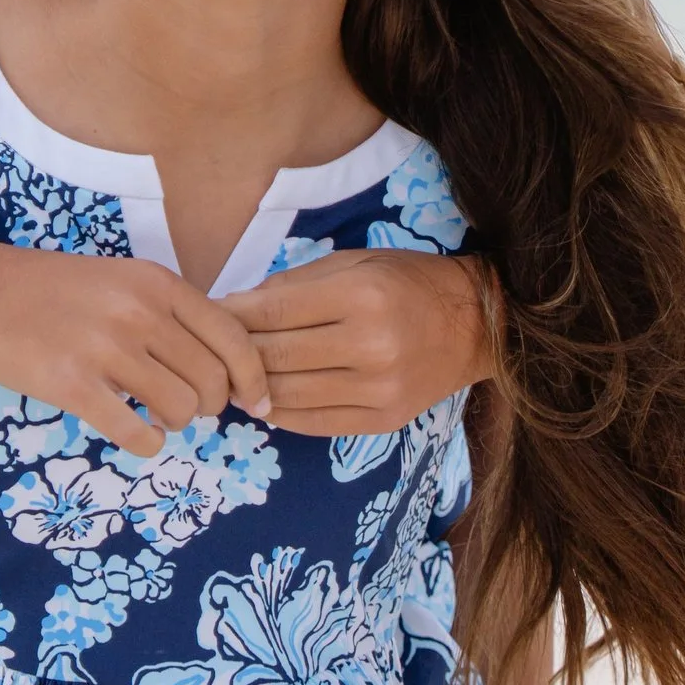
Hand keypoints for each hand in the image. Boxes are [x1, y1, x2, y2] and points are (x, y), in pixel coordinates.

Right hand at [0, 249, 272, 456]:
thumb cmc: (52, 290)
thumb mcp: (120, 280)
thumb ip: (169, 313)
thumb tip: (222, 366)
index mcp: (156, 283)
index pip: (233, 338)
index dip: (254, 379)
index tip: (257, 404)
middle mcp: (139, 312)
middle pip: (212, 381)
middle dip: (209, 406)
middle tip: (187, 408)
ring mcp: (106, 348)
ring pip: (180, 409)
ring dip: (176, 423)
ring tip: (154, 414)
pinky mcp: (73, 385)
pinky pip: (136, 432)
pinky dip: (147, 443)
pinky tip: (137, 433)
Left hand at [228, 249, 490, 436]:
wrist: (476, 326)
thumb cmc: (409, 281)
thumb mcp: (354, 262)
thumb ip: (295, 285)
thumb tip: (237, 307)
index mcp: (360, 296)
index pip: (272, 312)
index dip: (231, 316)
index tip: (208, 315)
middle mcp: (369, 346)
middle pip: (274, 357)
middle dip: (234, 352)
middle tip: (211, 349)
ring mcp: (377, 390)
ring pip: (287, 395)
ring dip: (250, 388)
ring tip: (232, 377)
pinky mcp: (382, 421)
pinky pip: (312, 423)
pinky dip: (280, 413)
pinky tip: (266, 399)